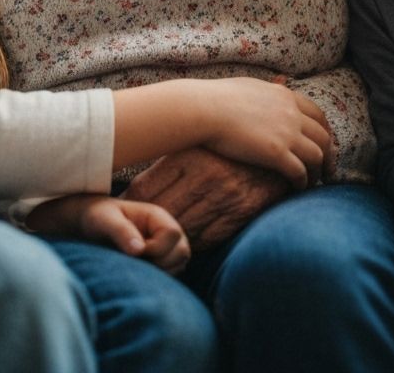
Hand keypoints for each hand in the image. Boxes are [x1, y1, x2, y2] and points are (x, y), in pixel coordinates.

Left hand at [27, 195, 190, 273]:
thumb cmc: (97, 218)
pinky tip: (137, 275)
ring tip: (134, 268)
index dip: (156, 248)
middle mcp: (166, 231)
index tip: (134, 253)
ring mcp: (167, 247)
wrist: (89, 227)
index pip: (173, 235)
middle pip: (182, 252)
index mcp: (157, 216)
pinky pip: (172, 276)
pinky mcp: (162, 262)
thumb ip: (121, 232)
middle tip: (134, 264)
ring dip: (159, 273)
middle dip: (160, 263)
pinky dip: (158, 280)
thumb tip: (139, 250)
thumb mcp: (104, 220)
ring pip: (179, 266)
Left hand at [122, 148, 288, 250]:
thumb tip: (129, 193)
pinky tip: (182, 243)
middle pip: (159, 212)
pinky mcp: (240, 214)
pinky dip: (190, 244)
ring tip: (152, 242)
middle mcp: (204, 175)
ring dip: (165, 239)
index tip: (117, 212)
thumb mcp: (197, 147)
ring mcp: (223, 196)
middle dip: (142, 226)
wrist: (276, 153)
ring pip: (180, 229)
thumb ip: (168, 166)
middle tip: (130, 233)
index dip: (127, 204)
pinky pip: (205, 240)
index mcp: (188, 154)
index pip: (144, 188)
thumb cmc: (227, 149)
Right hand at [200, 79, 331, 188]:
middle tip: (327, 169)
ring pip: (318, 155)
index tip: (324, 144)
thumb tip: (277, 87)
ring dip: (319, 170)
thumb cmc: (217, 97)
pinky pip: (300, 171)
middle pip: (323, 136)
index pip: (317, 114)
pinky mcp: (277, 153)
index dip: (324, 131)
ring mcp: (286, 133)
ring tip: (314, 182)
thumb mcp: (250, 86)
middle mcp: (291, 113)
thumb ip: (267, 91)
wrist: (204, 108)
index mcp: (285, 96)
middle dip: (329, 154)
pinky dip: (303, 182)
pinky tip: (297, 188)